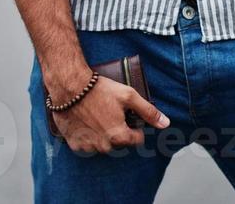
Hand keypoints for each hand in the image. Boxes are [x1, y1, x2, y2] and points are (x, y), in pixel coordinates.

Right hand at [51, 77, 169, 154]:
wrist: (68, 86)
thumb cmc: (98, 89)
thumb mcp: (128, 96)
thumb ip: (148, 111)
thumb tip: (165, 123)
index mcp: (120, 136)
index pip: (137, 139)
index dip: (134, 126)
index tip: (125, 115)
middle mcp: (105, 146)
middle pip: (119, 143)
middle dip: (117, 131)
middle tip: (108, 113)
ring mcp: (88, 147)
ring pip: (102, 145)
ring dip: (102, 135)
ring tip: (95, 116)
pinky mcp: (75, 144)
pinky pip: (86, 145)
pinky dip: (86, 137)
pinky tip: (84, 122)